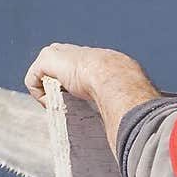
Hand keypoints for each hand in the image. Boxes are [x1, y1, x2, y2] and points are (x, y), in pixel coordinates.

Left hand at [24, 43, 159, 153]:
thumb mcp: (125, 93)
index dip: (69, 88)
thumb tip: (144, 125)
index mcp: (88, 57)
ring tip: (63, 103)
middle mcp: (69, 51)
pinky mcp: (45, 60)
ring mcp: (56, 53)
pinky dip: (39, 95)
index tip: (79, 102)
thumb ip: (124, 101)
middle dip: (54, 89)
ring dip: (47, 94)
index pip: (70, 71)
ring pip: (41, 78)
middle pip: (52, 72)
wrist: (115, 78)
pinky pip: (32, 81)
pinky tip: (53, 100)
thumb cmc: (124, 87)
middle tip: (67, 104)